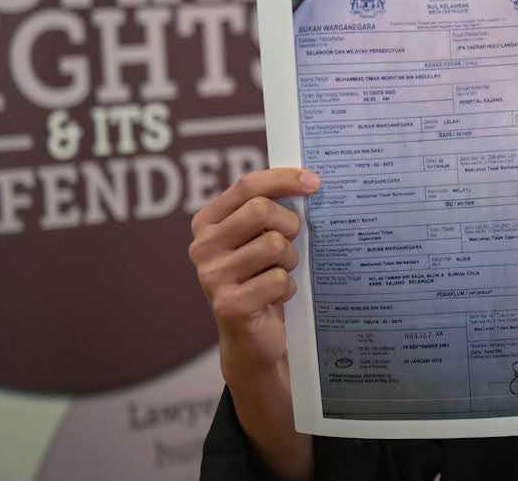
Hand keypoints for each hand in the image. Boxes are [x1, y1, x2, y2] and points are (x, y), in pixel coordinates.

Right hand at [188, 167, 318, 377]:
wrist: (252, 337)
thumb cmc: (262, 277)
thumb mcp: (260, 238)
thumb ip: (270, 209)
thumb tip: (308, 181)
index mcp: (207, 222)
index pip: (247, 186)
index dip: (284, 179)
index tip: (315, 182)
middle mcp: (202, 246)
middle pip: (261, 211)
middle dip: (289, 224)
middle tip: (292, 241)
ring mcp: (212, 276)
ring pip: (274, 245)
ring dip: (289, 260)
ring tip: (280, 273)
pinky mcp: (228, 304)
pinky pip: (278, 280)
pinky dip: (287, 287)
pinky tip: (276, 297)